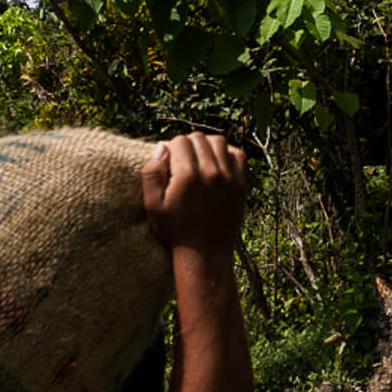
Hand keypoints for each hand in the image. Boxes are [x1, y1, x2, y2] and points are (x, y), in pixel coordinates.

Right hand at [140, 133, 246, 257]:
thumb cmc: (175, 231)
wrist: (205, 253)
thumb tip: (161, 148)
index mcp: (187, 175)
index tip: (168, 162)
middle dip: (187, 145)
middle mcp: (211, 172)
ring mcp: (229, 177)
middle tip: (181, 161)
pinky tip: (217, 164)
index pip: (179, 141)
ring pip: (219, 142)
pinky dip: (227, 153)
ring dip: (207, 145)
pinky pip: (238, 155)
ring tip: (199, 159)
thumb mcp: (152, 206)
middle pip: (198, 138)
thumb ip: (151, 173)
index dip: (170, 148)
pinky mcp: (241, 185)